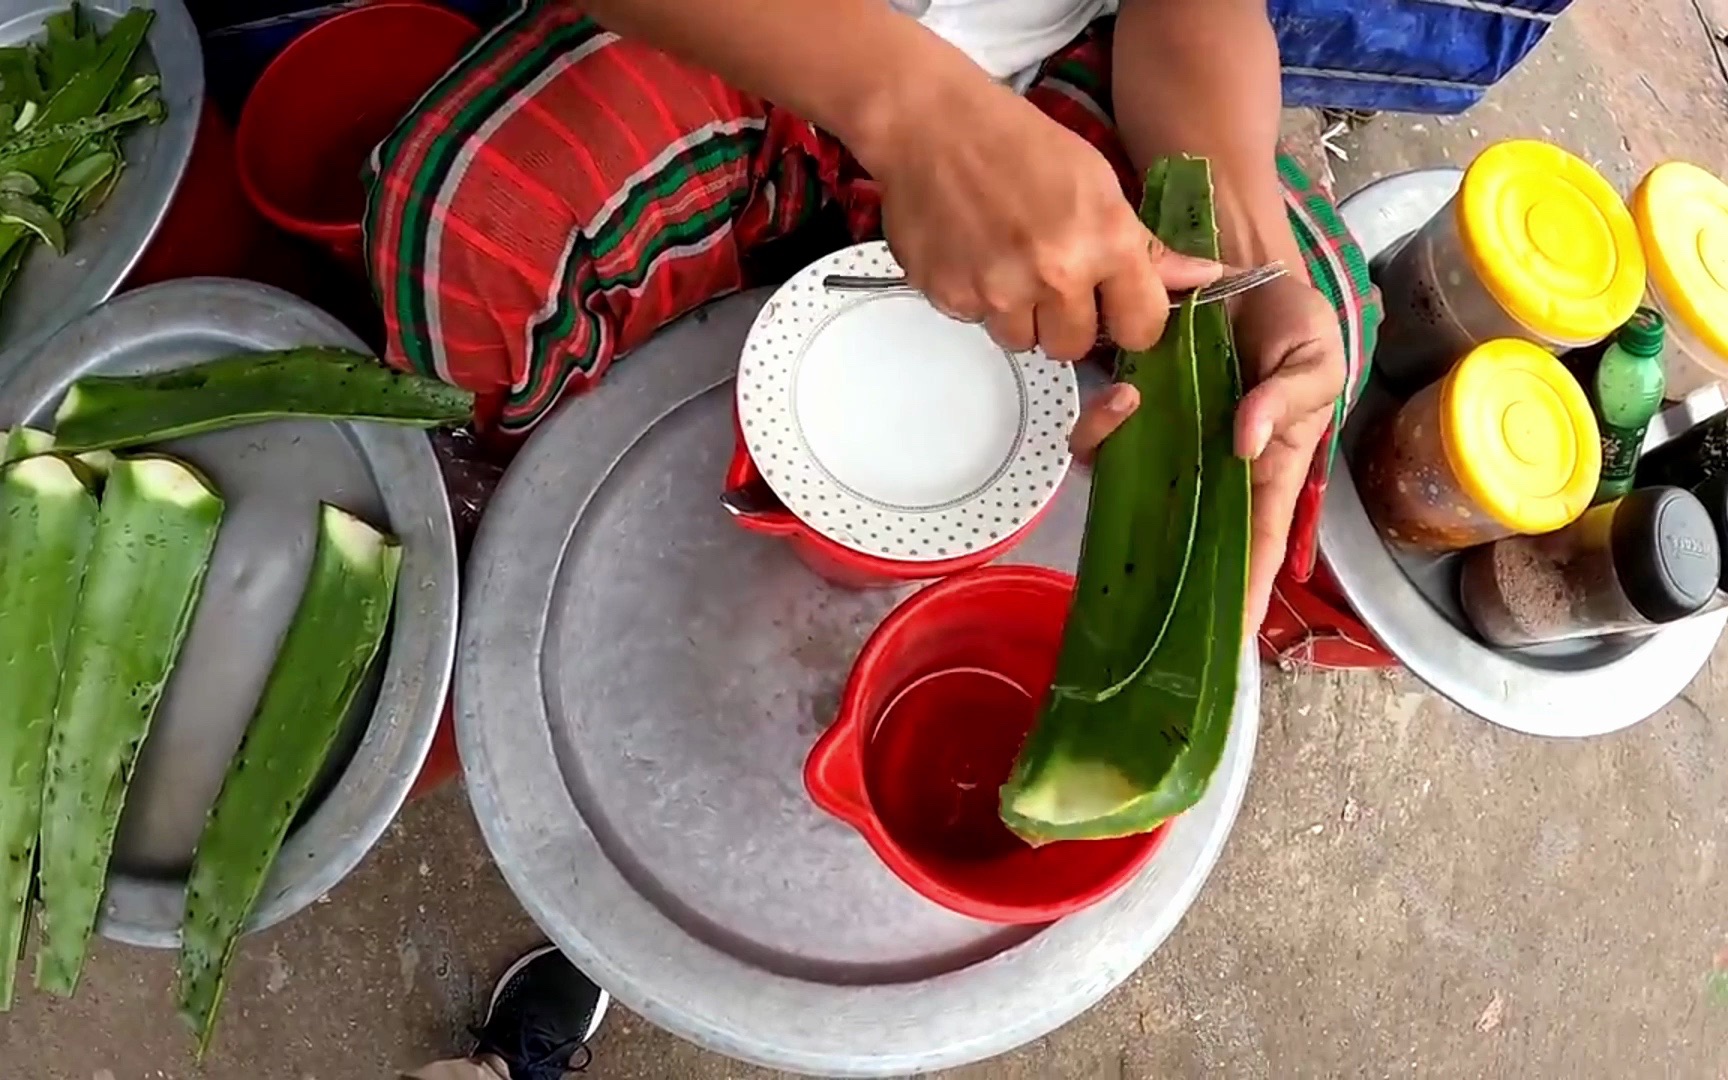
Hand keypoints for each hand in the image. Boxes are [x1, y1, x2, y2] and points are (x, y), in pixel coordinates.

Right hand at [866, 85, 1220, 358]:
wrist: (930, 125)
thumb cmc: (1018, 143)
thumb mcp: (1096, 182)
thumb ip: (1145, 245)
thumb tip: (1205, 277)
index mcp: (1105, 241)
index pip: (1141, 328)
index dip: (1130, 321)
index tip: (1117, 307)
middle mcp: (1056, 274)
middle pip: (1075, 347)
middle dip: (1067, 322)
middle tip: (1051, 280)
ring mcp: (999, 292)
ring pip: (1023, 342)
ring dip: (1020, 315)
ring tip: (1008, 263)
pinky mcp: (952, 298)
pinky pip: (978, 324)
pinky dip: (978, 299)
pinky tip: (974, 255)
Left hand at [1068, 275, 1344, 633]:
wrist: (1245, 270)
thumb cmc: (1294, 327)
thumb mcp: (1316, 359)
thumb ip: (1288, 399)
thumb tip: (1245, 443)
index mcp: (1267, 469)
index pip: (1257, 542)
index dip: (1244, 592)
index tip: (1231, 639)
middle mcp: (1209, 467)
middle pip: (1180, 530)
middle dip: (1155, 556)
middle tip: (1134, 573)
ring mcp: (1167, 440)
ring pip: (1127, 480)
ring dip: (1116, 449)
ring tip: (1128, 400)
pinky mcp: (1134, 408)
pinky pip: (1103, 435)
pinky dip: (1101, 420)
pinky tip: (1119, 389)